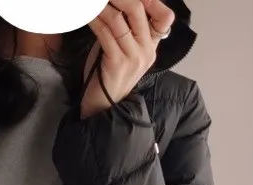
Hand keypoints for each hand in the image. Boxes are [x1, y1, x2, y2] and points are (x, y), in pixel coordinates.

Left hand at [82, 0, 174, 118]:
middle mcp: (147, 50)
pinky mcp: (117, 63)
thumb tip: (118, 4)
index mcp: (151, 46)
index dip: (152, 0)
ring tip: (93, 3)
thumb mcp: (123, 49)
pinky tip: (88, 15)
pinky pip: (105, 33)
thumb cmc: (108, 75)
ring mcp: (133, 57)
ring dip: (103, 6)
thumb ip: (127, 28)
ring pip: (119, 19)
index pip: (165, 17)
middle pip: (139, 9)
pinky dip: (95, 20)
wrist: (102, 106)